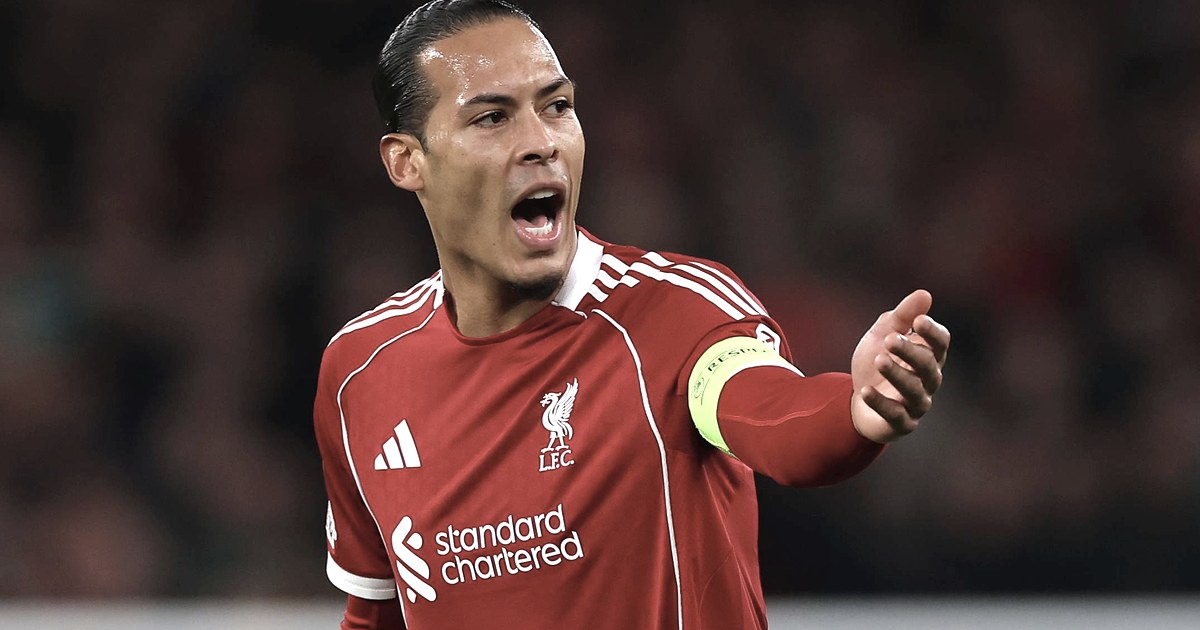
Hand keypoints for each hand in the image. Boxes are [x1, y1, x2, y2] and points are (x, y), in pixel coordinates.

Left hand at [850, 289, 949, 442]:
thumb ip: (902, 316)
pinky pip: (894, 415)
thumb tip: (924, 294)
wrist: (859, 400)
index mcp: (928, 356)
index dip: (932, 332)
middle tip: (890, 340)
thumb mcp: (883, 334)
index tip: (917, 321)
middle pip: (928, 366)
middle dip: (910, 352)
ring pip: (913, 390)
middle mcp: (928, 380)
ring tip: (879, 360)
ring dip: (897, 374)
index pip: (940, 343)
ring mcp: (916, 404)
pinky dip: (880, 403)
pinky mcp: (901, 424)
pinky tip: (865, 390)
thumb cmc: (879, 362)